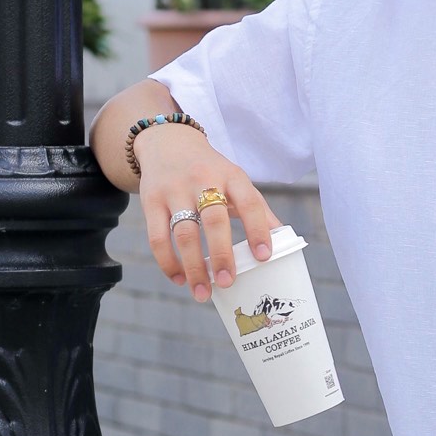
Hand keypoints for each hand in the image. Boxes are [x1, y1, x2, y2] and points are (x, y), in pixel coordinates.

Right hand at [136, 126, 283, 301]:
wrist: (168, 142)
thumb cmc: (211, 170)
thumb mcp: (236, 180)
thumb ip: (257, 209)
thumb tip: (284, 239)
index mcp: (232, 176)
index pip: (249, 202)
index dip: (258, 229)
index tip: (264, 257)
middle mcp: (203, 180)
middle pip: (214, 220)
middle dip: (221, 254)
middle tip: (228, 282)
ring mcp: (174, 190)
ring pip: (184, 233)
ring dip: (194, 267)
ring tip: (202, 292)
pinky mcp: (151, 201)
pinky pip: (157, 237)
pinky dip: (168, 262)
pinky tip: (179, 279)